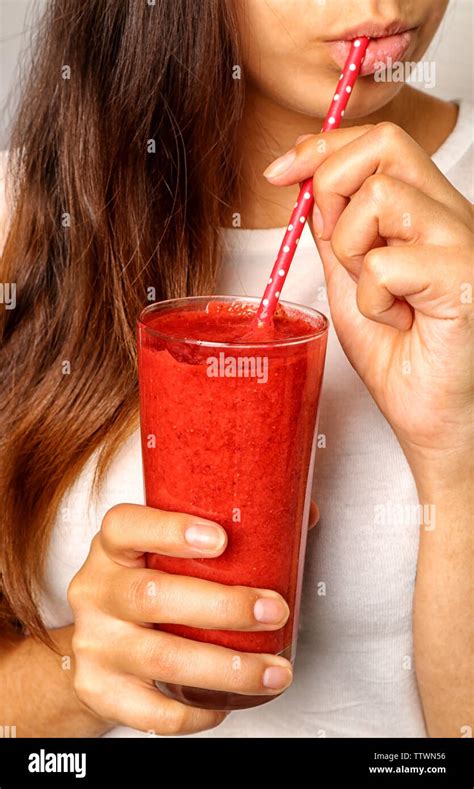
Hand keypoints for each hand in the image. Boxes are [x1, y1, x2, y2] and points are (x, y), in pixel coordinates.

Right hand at [68, 503, 300, 735]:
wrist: (90, 648)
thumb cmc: (145, 588)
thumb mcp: (162, 554)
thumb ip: (225, 533)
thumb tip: (301, 515)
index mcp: (112, 549)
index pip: (125, 526)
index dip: (170, 530)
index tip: (222, 539)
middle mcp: (96, 592)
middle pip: (151, 596)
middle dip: (223, 607)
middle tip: (275, 611)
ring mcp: (94, 644)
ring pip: (161, 657)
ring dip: (228, 667)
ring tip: (274, 669)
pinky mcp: (99, 691)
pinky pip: (152, 711)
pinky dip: (197, 712)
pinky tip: (228, 704)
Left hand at [265, 122, 473, 481]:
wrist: (434, 417)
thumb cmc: (402, 356)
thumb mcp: (352, 282)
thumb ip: (337, 232)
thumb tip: (310, 183)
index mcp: (431, 212)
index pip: (380, 142)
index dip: (322, 148)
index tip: (283, 172)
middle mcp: (455, 216)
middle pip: (385, 146)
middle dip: (334, 190)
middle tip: (344, 252)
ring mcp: (465, 244)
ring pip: (380, 198)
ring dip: (356, 255)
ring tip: (381, 298)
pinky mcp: (465, 279)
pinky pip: (385, 264)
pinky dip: (374, 301)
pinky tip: (399, 323)